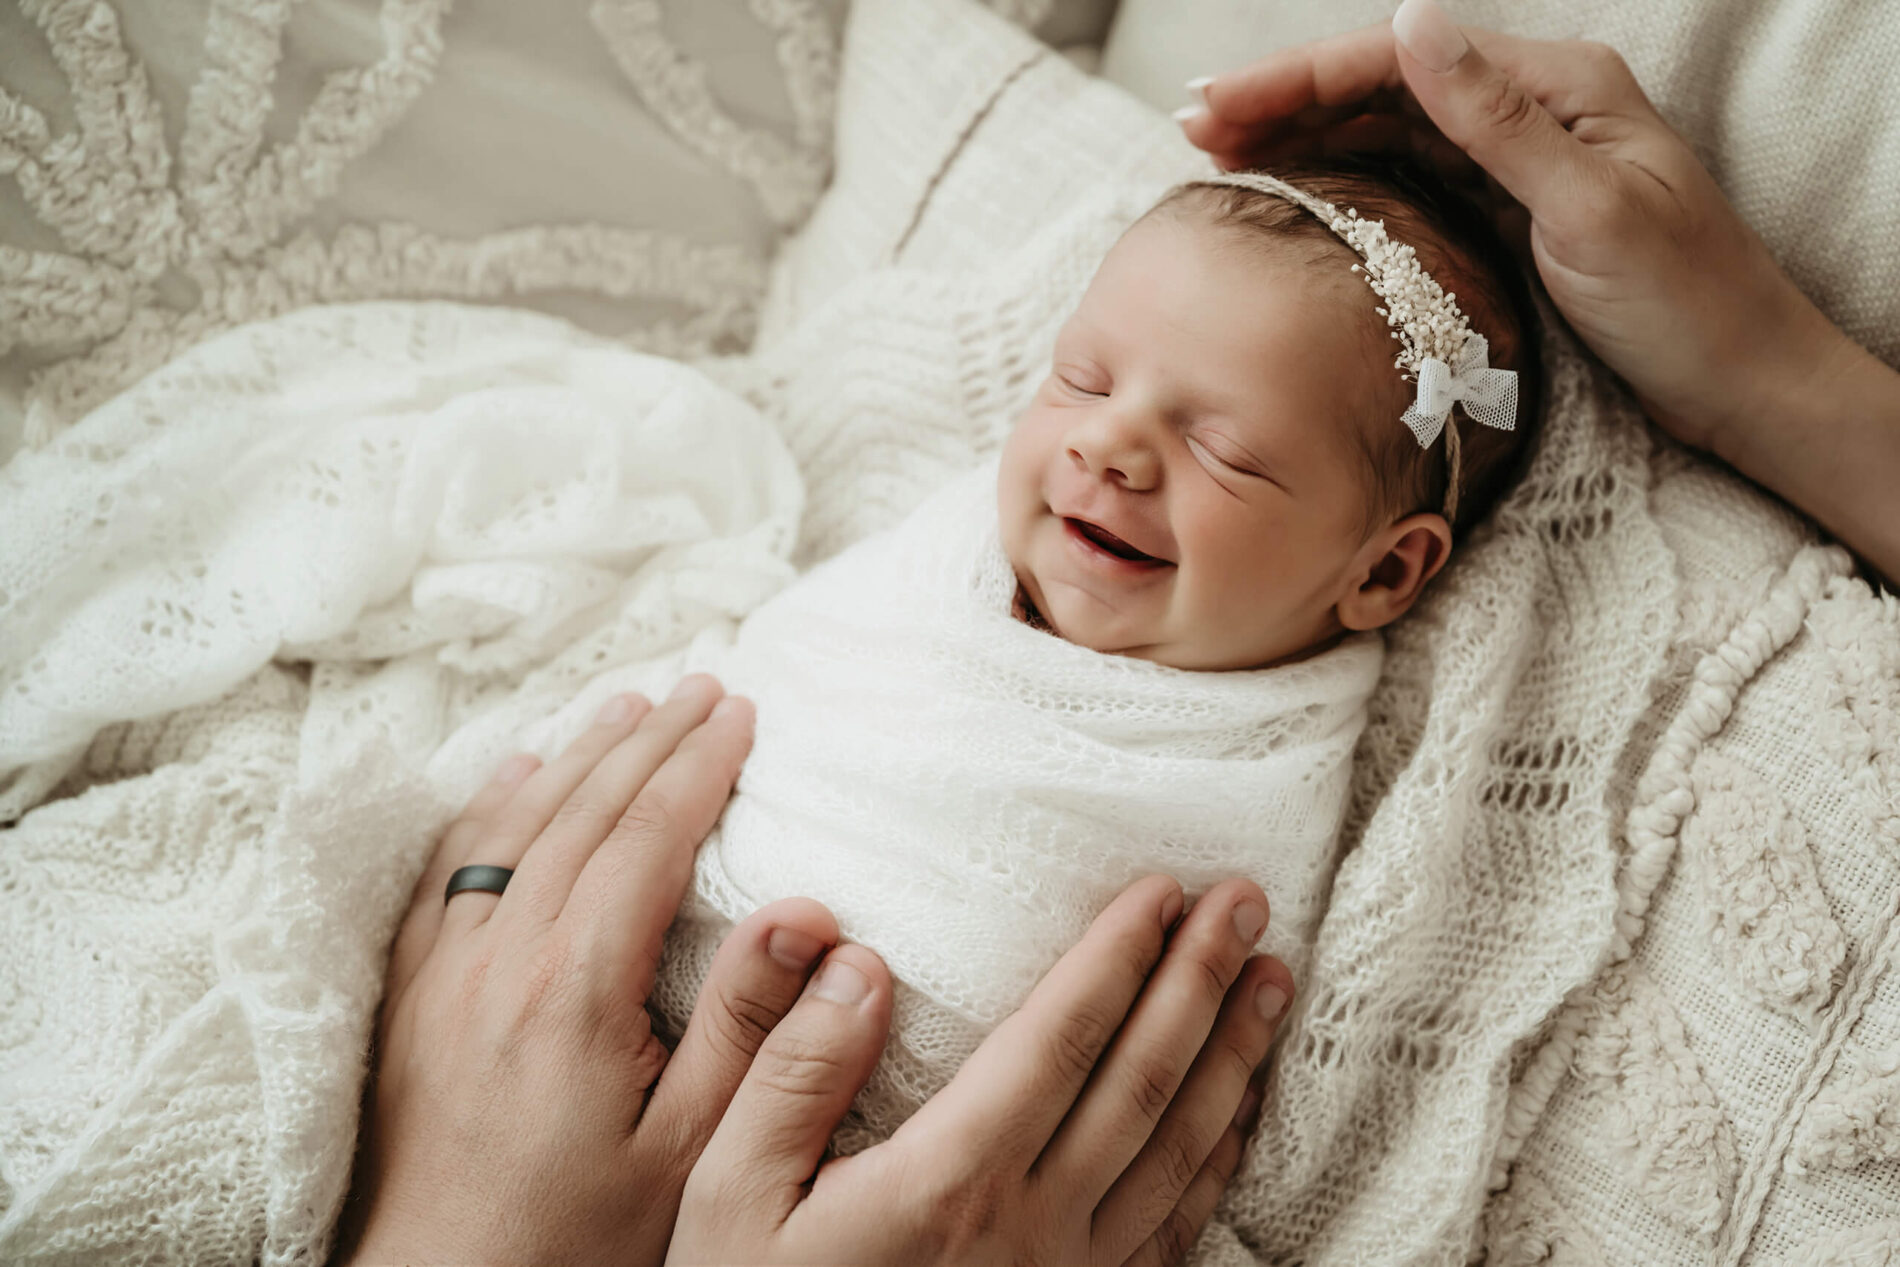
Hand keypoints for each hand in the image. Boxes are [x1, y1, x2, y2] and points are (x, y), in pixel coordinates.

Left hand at [337, 675, 842, 1266]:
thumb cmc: (580, 1236)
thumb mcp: (693, 1151)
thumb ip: (748, 1031)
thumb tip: (805, 917)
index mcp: (576, 989)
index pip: (646, 840)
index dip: (698, 766)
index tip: (741, 713)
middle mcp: (501, 961)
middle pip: (583, 813)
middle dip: (649, 739)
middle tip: (700, 683)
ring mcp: (445, 974)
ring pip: (514, 828)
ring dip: (576, 756)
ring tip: (626, 704)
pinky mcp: (411, 997)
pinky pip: (447, 873)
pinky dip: (489, 810)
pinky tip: (518, 775)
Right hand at [669, 875, 1295, 1266]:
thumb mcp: (727, 1196)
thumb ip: (788, 1076)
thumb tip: (857, 966)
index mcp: (947, 1180)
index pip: (1059, 1041)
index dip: (1117, 957)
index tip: (1161, 889)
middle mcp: (1028, 1225)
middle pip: (1141, 1082)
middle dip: (1200, 981)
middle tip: (1246, 901)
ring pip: (1178, 1151)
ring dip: (1232, 1056)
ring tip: (1273, 980)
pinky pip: (1173, 1230)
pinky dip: (1218, 1161)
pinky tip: (1239, 1114)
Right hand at [1179, 0, 1899, 579]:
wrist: (1743, 385)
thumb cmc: (1686, 303)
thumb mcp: (1589, 208)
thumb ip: (1495, 119)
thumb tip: (1409, 25)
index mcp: (1558, 85)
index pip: (1402, 61)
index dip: (1300, 78)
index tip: (1218, 106)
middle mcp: (1533, 108)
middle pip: (1384, 86)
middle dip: (1283, 101)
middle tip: (1192, 129)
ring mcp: (1518, 160)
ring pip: (1387, 131)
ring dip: (1303, 137)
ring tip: (1220, 155)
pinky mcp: (1509, 212)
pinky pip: (1409, 179)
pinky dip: (1343, 179)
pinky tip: (1295, 191)